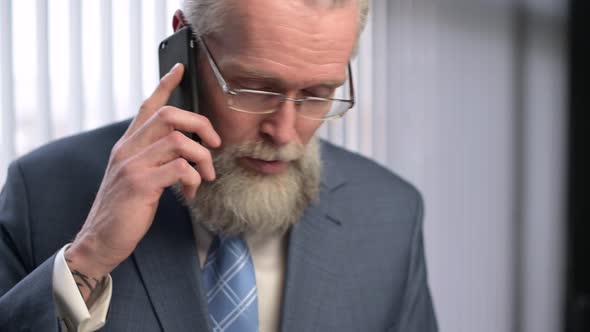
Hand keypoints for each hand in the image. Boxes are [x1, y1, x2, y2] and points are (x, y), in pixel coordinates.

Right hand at [65, 63, 220, 301]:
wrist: (101, 239)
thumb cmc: (124, 209)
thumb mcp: (136, 176)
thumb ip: (154, 158)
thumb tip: (187, 150)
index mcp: (128, 144)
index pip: (148, 106)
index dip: (165, 85)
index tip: (180, 68)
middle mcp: (127, 148)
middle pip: (170, 115)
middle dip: (201, 125)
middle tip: (214, 145)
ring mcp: (132, 165)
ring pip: (180, 142)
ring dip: (202, 160)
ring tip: (205, 178)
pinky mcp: (139, 184)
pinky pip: (179, 169)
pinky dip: (194, 179)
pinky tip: (191, 192)